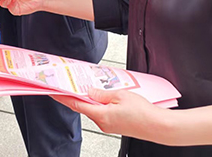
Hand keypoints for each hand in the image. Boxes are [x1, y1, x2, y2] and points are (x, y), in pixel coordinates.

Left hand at [51, 87, 167, 140]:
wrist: (157, 127)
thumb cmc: (143, 112)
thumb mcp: (120, 96)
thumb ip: (102, 93)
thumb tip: (89, 91)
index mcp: (101, 115)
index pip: (76, 104)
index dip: (63, 97)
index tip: (53, 91)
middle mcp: (102, 123)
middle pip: (83, 107)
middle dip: (75, 95)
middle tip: (67, 84)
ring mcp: (108, 125)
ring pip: (93, 109)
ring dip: (88, 99)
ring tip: (86, 86)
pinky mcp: (114, 125)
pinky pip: (101, 112)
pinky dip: (97, 104)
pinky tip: (101, 96)